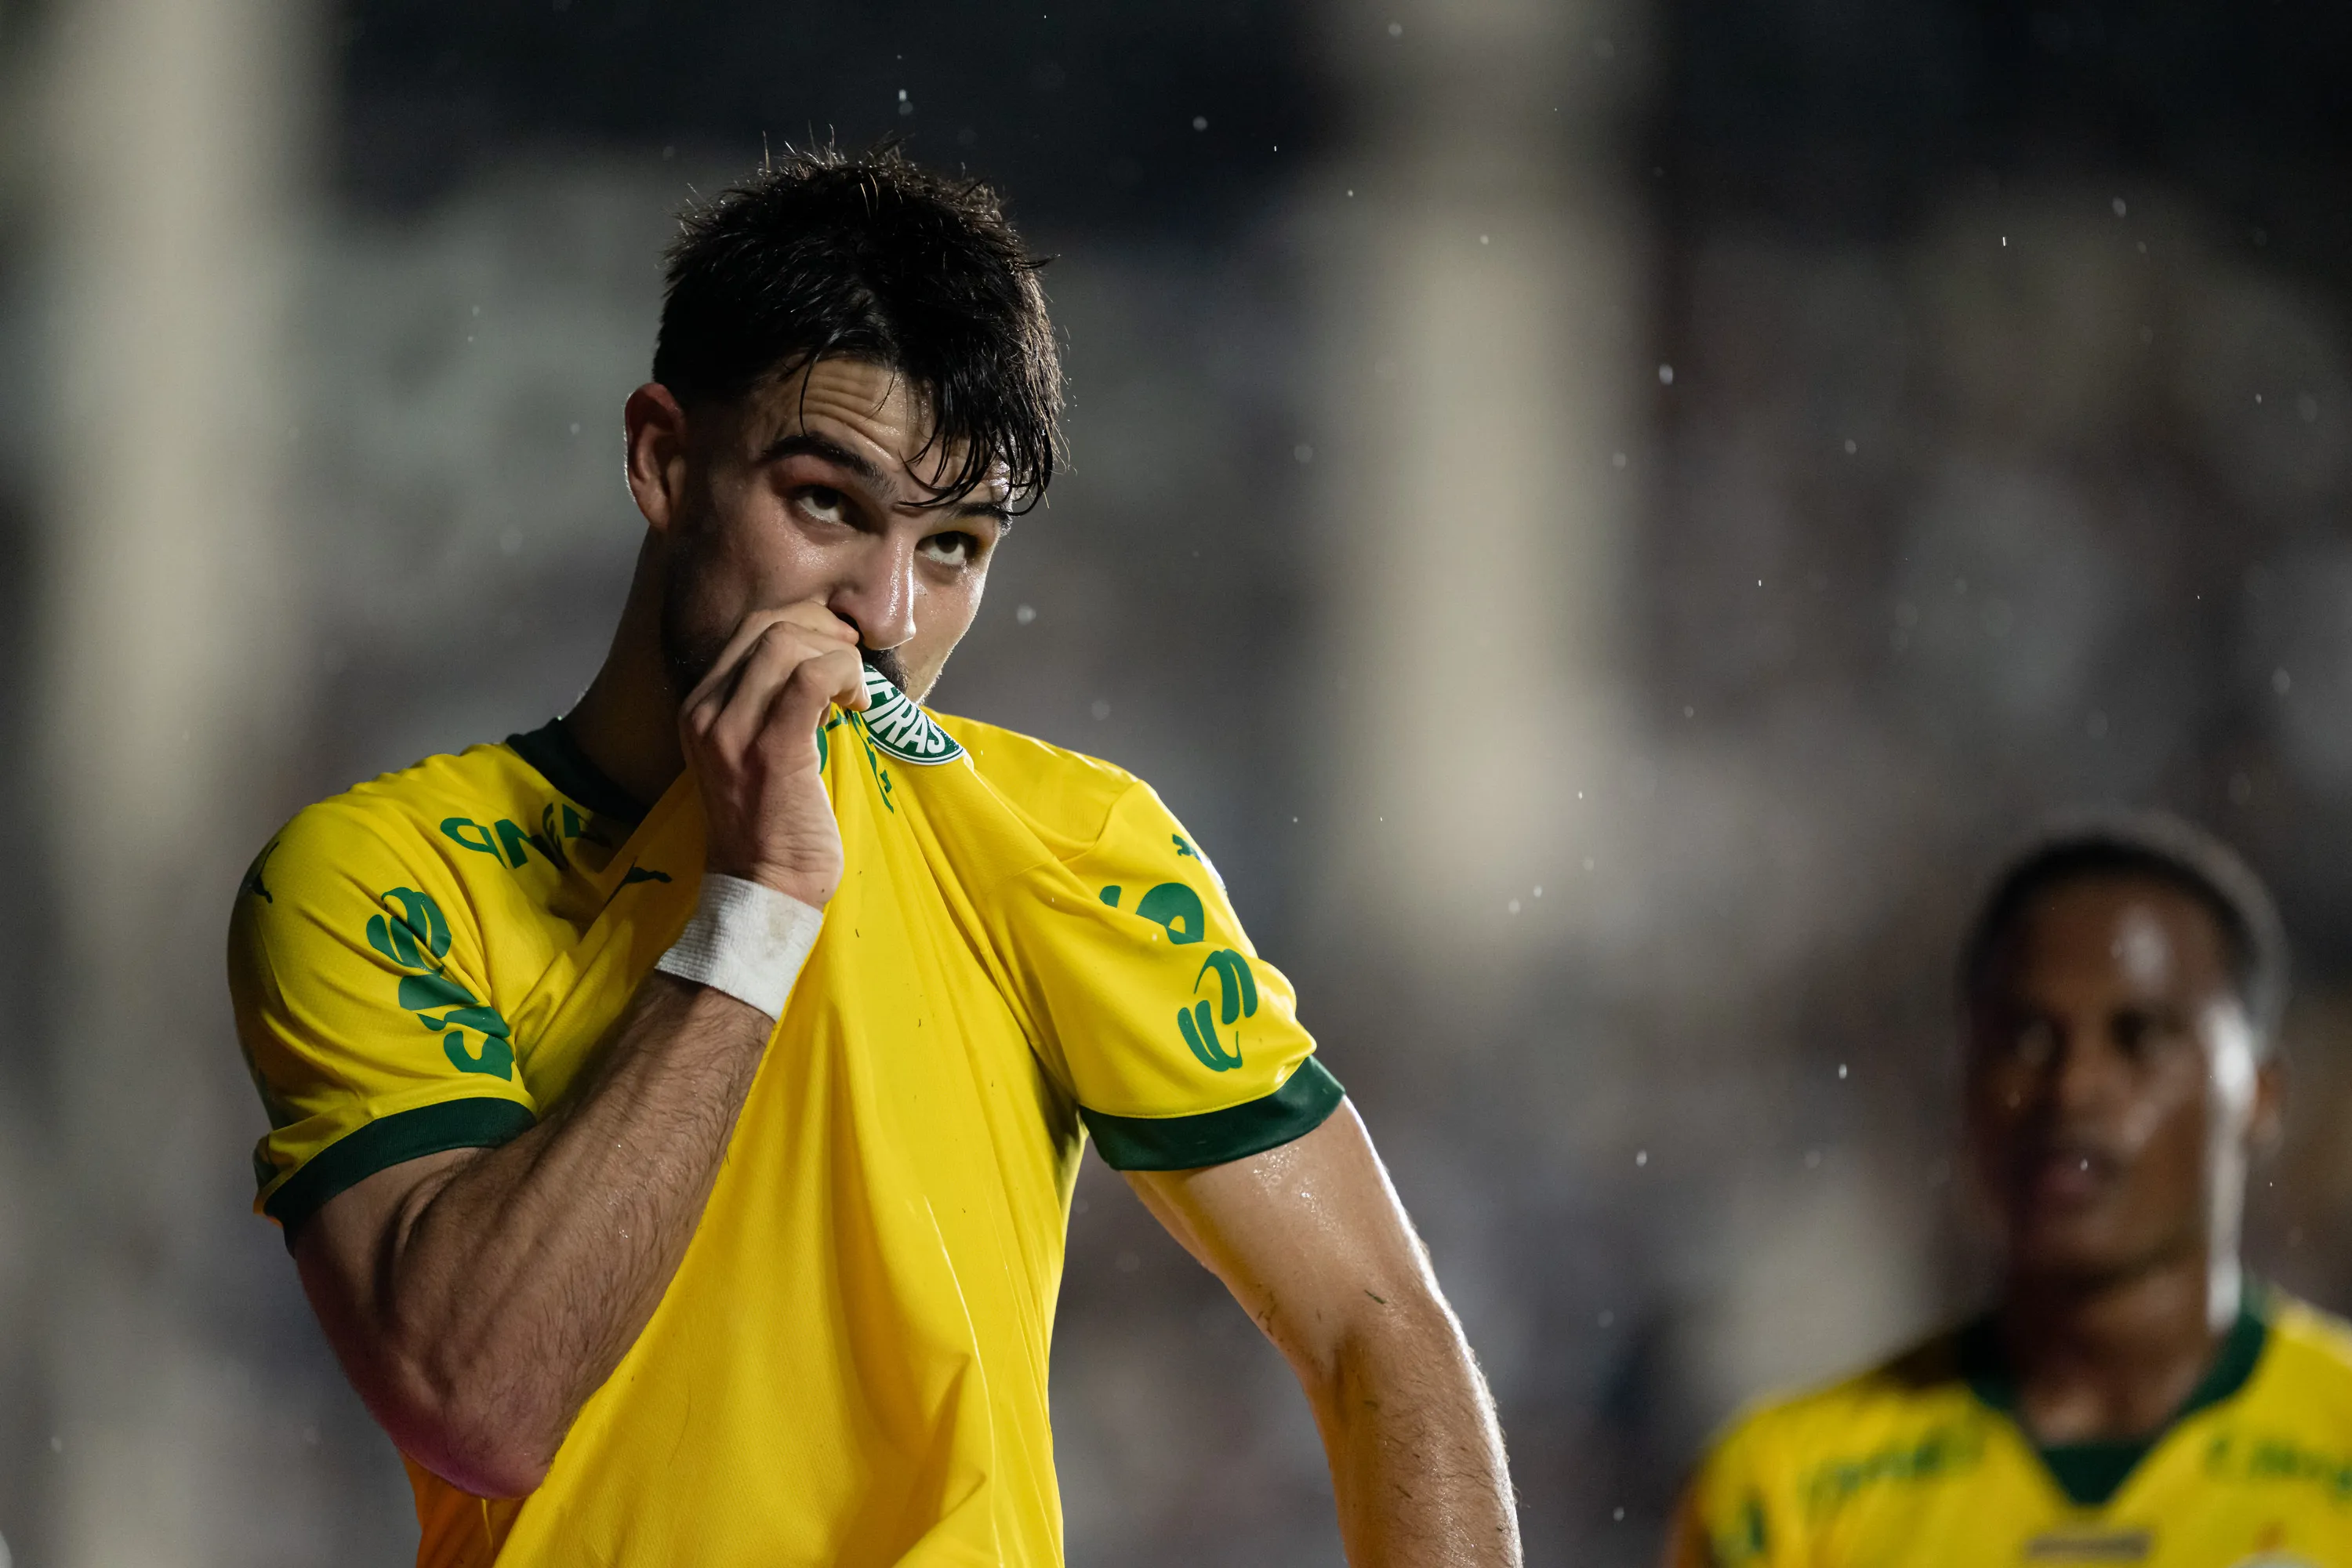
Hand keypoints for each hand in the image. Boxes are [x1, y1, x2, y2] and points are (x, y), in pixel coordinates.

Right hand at [678, 602, 867, 905]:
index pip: (749, 632)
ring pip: (787, 642)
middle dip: (824, 631)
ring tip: (856, 691)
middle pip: (767, 627)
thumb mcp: (754, 755)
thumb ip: (771, 708)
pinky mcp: (771, 749)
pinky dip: (845, 675)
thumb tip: (821, 665)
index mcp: (700, 710)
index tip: (838, 651)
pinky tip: (859, 703)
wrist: (762, 887)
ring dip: (837, 655)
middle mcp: (705, 713)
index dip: (804, 625)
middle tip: (854, 663)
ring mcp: (733, 730)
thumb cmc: (772, 827)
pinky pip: (812, 678)